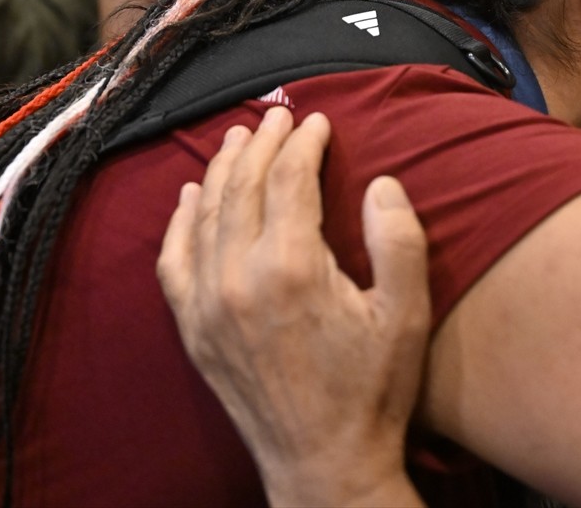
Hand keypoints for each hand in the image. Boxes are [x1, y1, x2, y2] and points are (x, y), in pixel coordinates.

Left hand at [158, 107, 428, 506]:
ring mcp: (207, 304)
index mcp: (293, 267)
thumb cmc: (373, 388)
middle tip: (279, 117)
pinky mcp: (193, 329)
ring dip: (222, 170)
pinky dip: (180, 221)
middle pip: (243, 187)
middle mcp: (239, 278)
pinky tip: (189, 197)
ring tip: (238, 138)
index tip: (320, 122)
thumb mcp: (406, 314)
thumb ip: (398, 240)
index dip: (305, 144)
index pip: (290, 180)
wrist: (324, 463)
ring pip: (206, 215)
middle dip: (262, 144)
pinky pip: (174, 260)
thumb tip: (381, 183)